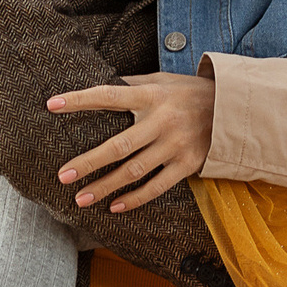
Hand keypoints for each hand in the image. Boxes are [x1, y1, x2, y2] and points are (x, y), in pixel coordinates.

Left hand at [47, 70, 215, 211]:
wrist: (234, 108)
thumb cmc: (190, 91)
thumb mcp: (162, 80)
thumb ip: (132, 85)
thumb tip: (99, 87)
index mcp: (152, 95)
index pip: (109, 96)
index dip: (80, 100)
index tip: (52, 105)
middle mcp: (162, 121)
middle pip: (119, 145)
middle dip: (88, 161)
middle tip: (63, 175)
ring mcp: (176, 145)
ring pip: (135, 170)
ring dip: (106, 186)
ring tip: (81, 198)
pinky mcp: (188, 164)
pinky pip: (158, 186)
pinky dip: (135, 198)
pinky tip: (115, 206)